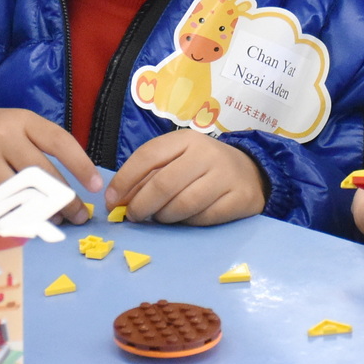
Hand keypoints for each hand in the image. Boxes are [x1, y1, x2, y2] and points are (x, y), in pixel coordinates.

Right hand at [0, 95, 98, 223]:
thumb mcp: (19, 125)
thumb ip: (44, 148)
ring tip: (55, 221)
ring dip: (39, 212)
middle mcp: (1, 136)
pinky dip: (10, 218)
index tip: (96, 186)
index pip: (58, 141)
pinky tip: (25, 224)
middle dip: (63, 198)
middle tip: (79, 215)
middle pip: (39, 172)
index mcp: (22, 120)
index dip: (80, 165)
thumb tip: (76, 184)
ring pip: (16, 193)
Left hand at [104, 130, 264, 225]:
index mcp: (185, 139)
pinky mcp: (238, 199)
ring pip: (183, 204)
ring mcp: (224, 176)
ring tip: (158, 218)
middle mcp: (206, 154)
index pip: (148, 156)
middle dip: (141, 204)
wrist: (251, 172)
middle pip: (163, 183)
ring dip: (163, 216)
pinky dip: (188, 223)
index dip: (125, 180)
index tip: (111, 200)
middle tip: (132, 216)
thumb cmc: (203, 167)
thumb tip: (117, 199)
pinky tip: (183, 220)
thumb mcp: (177, 159)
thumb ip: (149, 175)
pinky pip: (203, 218)